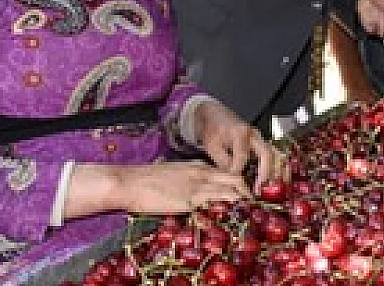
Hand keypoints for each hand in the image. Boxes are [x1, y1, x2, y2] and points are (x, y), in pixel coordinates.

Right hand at [114, 160, 250, 214]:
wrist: (129, 182)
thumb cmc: (145, 181)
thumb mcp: (173, 175)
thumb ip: (188, 180)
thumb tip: (197, 193)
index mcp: (198, 167)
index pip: (227, 172)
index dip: (239, 183)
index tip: (246, 194)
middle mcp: (201, 174)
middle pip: (235, 178)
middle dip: (247, 191)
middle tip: (254, 204)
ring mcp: (197, 186)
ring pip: (230, 190)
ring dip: (242, 201)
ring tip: (251, 212)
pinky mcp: (190, 200)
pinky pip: (215, 204)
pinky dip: (227, 209)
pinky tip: (234, 217)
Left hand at [194, 100, 287, 192]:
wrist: (213, 114)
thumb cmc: (212, 129)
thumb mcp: (212, 146)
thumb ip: (223, 162)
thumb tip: (233, 178)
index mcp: (240, 133)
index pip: (242, 158)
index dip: (237, 173)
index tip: (234, 185)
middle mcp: (254, 134)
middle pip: (267, 154)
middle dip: (265, 173)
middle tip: (259, 189)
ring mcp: (258, 137)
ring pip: (272, 153)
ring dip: (272, 170)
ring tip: (267, 186)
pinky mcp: (259, 141)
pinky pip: (269, 154)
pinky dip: (270, 166)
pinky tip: (268, 178)